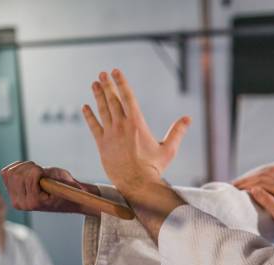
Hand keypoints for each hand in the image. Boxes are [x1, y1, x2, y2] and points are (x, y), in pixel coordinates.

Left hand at [0, 161, 99, 215]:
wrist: (65, 198)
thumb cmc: (68, 188)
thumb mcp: (67, 181)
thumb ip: (55, 177)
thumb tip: (44, 174)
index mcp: (35, 202)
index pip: (29, 177)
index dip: (39, 170)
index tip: (46, 174)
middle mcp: (22, 204)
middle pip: (17, 175)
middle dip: (31, 168)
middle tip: (42, 172)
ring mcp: (15, 198)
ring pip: (10, 173)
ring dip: (24, 167)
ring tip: (36, 172)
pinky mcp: (11, 192)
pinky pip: (6, 173)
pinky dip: (17, 167)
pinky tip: (27, 172)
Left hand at [82, 69, 190, 197]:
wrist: (137, 184)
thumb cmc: (154, 167)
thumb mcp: (169, 149)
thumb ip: (177, 132)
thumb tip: (188, 118)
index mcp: (137, 124)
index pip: (127, 97)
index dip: (121, 83)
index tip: (115, 71)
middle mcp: (121, 126)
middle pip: (113, 100)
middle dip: (107, 85)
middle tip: (102, 73)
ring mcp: (110, 135)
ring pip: (103, 110)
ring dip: (98, 96)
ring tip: (95, 84)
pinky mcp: (102, 145)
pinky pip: (93, 127)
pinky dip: (89, 116)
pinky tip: (85, 107)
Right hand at [234, 166, 273, 233]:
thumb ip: (268, 203)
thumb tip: (254, 190)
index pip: (260, 181)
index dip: (246, 184)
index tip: (234, 188)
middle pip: (264, 174)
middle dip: (248, 179)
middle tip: (235, 184)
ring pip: (271, 170)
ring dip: (257, 174)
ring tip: (245, 181)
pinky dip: (267, 172)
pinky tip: (260, 177)